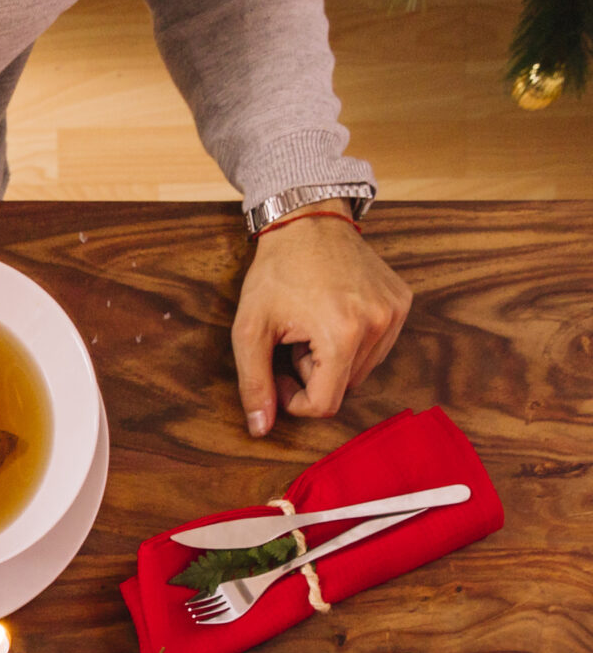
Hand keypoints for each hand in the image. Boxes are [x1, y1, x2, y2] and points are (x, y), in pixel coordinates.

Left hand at [233, 205, 411, 436]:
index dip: (295, 400)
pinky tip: (333, 314)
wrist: (307, 222)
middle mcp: (378, 324)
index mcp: (343, 335)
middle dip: (313, 374)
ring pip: (361, 370)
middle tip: (293, 340)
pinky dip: (353, 342)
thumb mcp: (250, 330)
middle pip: (344, 387)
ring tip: (312, 325)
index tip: (278, 376)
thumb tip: (260, 429)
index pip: (325, 403)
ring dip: (332, 360)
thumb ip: (254, 384)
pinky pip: (378, 346)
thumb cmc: (275, 273)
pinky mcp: (403, 301)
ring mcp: (395, 312)